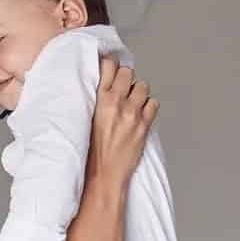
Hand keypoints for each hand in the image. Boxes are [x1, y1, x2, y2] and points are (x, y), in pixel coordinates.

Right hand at [85, 55, 158, 189]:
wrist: (102, 175)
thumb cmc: (91, 153)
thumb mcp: (85, 121)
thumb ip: (95, 102)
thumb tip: (102, 89)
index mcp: (99, 100)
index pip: (108, 66)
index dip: (111, 65)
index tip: (111, 69)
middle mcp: (116, 103)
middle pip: (128, 72)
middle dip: (125, 79)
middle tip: (122, 89)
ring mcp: (132, 113)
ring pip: (143, 86)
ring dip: (138, 92)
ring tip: (132, 103)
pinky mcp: (144, 124)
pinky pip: (153, 103)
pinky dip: (149, 107)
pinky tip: (140, 115)